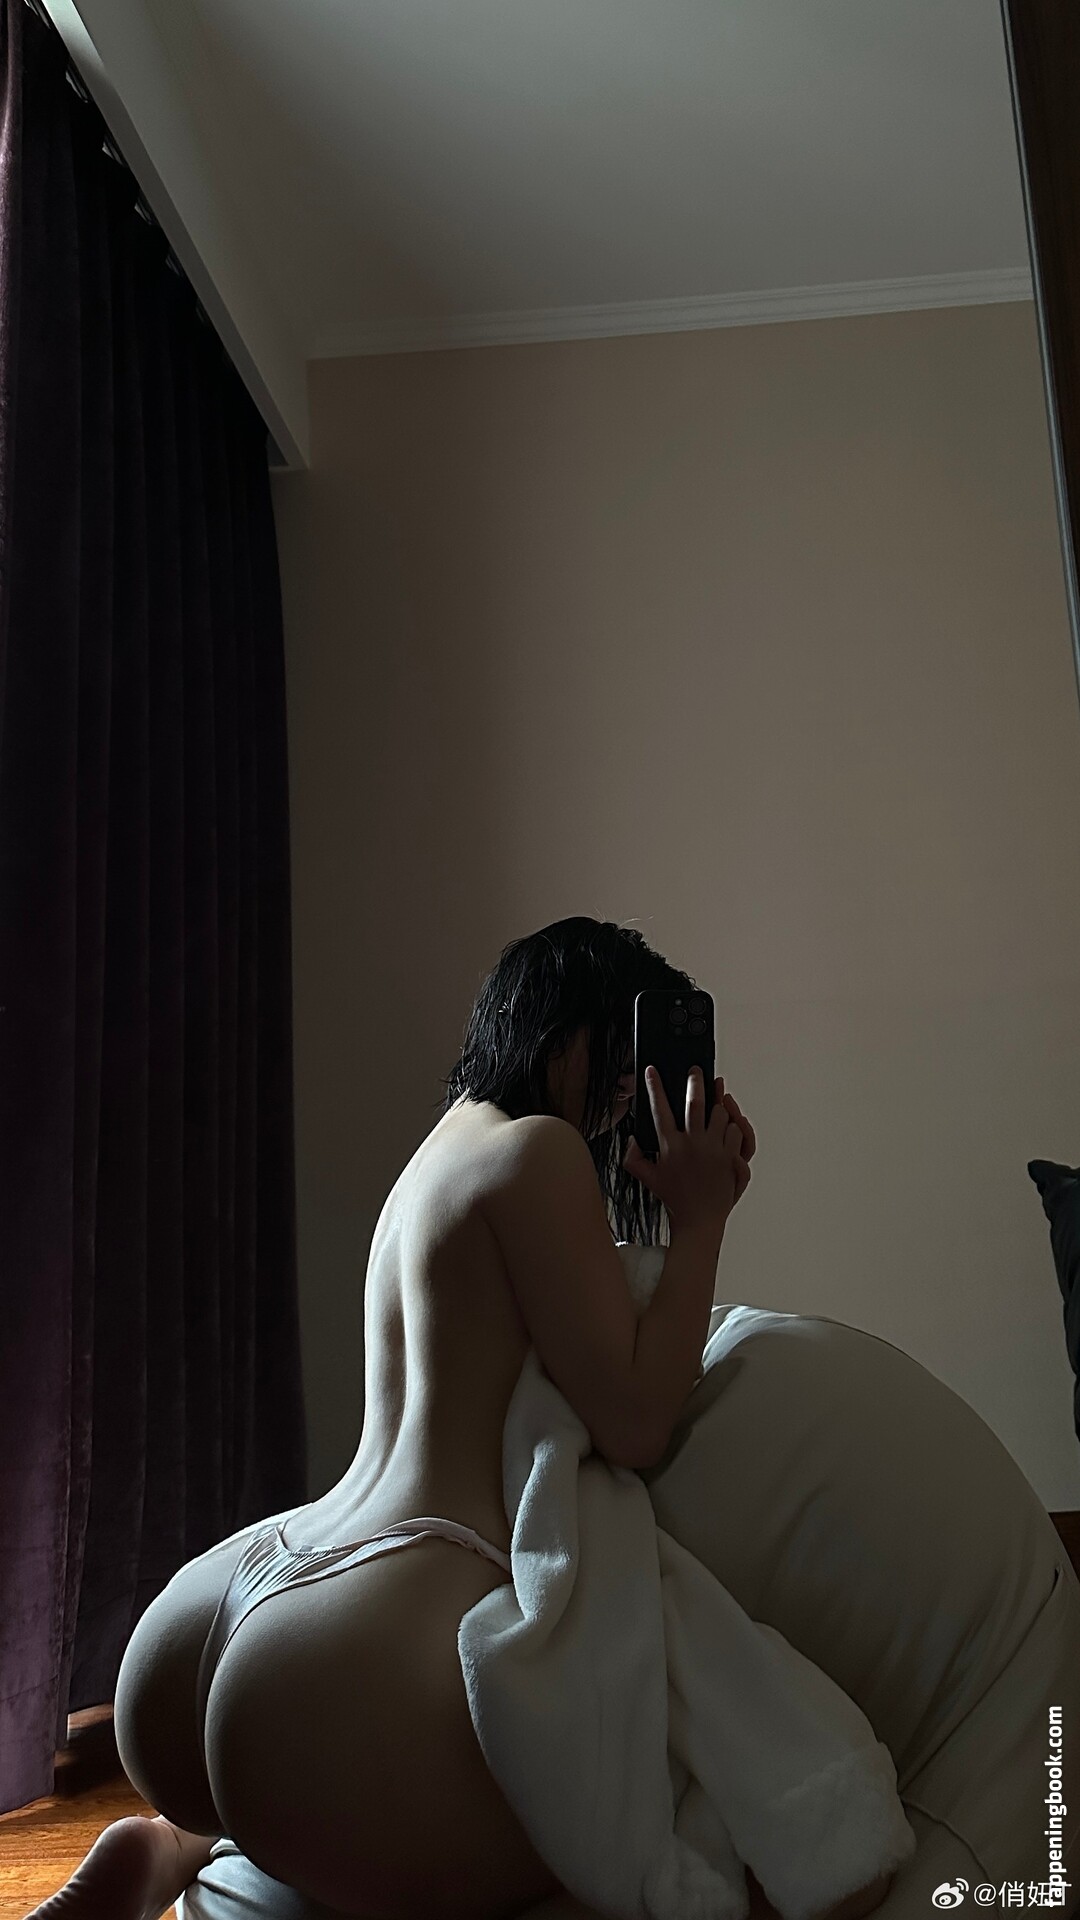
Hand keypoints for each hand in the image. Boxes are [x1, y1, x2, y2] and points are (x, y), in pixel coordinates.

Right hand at [623, 1066, 754, 1233]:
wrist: (699, 1220)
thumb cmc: (674, 1199)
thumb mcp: (647, 1179)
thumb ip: (632, 1158)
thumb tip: (631, 1139)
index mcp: (670, 1146)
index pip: (659, 1109)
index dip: (654, 1087)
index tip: (652, 1071)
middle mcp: (693, 1144)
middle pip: (695, 1102)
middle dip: (695, 1081)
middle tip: (695, 1070)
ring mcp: (714, 1149)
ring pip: (720, 1114)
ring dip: (718, 1105)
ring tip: (716, 1099)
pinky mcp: (730, 1156)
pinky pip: (735, 1130)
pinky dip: (733, 1126)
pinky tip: (728, 1125)